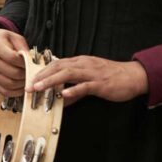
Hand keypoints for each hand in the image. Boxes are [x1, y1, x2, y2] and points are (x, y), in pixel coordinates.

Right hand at [0, 28, 29, 96]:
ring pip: (9, 84)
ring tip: (28, 79)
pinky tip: (22, 86)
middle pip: (12, 73)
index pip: (13, 58)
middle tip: (32, 72)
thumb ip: (23, 48)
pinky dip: (16, 92)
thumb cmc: (2, 40)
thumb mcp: (14, 37)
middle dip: (26, 74)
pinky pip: (4, 91)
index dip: (25, 62)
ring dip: (22, 84)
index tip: (31, 62)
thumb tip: (31, 61)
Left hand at [30, 56, 148, 105]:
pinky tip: (63, 95)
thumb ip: (75, 89)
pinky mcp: (101, 83)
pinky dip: (73, 89)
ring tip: (38, 87)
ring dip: (51, 81)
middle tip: (28, 85)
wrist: (134, 76)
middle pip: (59, 66)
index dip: (42, 71)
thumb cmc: (112, 77)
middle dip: (42, 76)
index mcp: (81, 62)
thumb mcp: (91, 80)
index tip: (30, 79)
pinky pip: (85, 86)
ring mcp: (92, 73)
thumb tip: (61, 98)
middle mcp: (84, 64)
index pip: (57, 63)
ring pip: (68, 74)